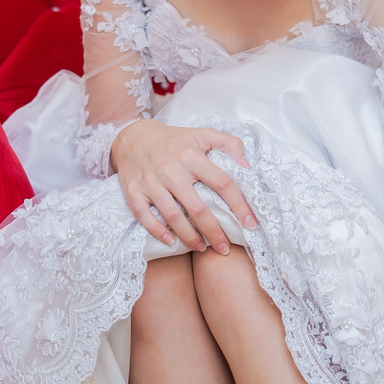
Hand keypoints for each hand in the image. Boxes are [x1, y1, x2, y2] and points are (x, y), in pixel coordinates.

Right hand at [109, 119, 256, 254]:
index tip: (250, 224)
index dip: (238, 205)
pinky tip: (170, 241)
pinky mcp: (134, 191)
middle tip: (225, 248)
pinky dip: (157, 231)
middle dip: (214, 232)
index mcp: (191, 156)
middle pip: (198, 208)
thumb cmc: (173, 139)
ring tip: (202, 248)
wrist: (133, 136)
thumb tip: (247, 165)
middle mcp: (171, 170)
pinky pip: (144, 216)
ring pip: (173, 216)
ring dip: (189, 236)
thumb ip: (229, 144)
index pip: (222, 183)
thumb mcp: (203, 134)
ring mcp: (151, 182)